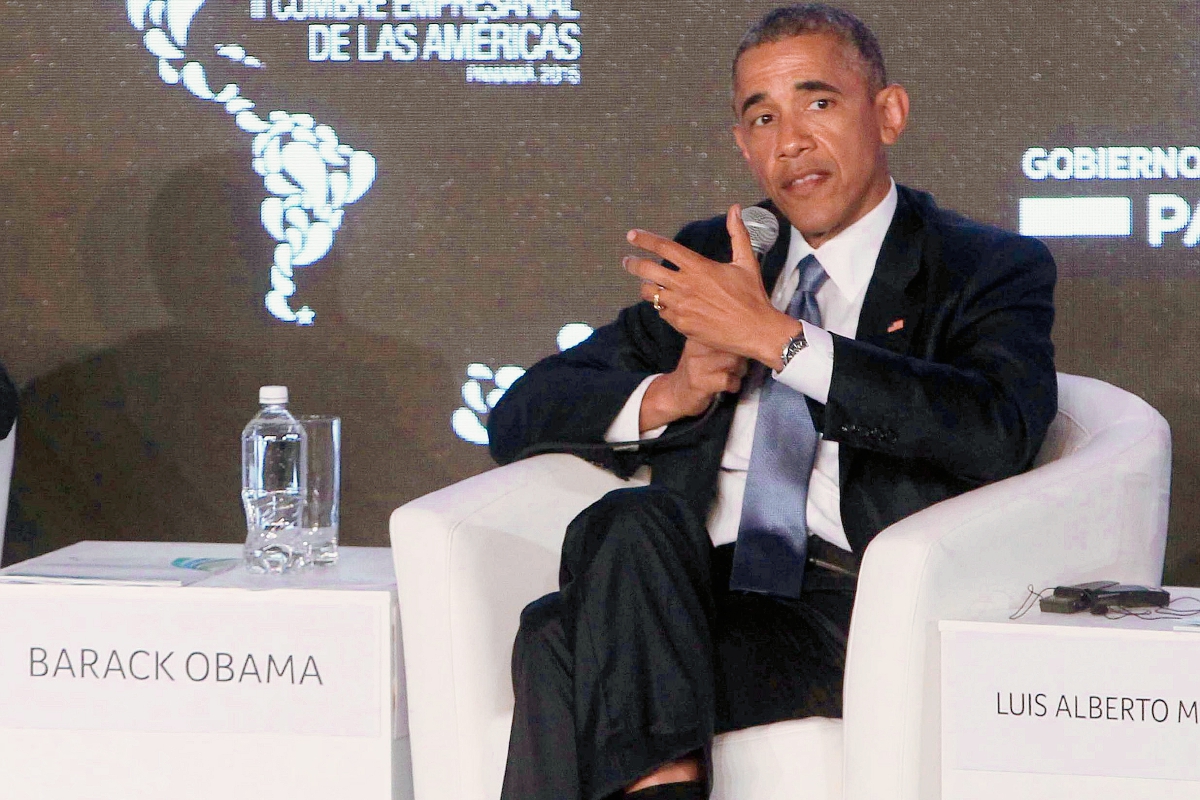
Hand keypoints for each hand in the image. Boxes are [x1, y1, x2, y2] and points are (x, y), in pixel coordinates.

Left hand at [625, 205, 799, 366]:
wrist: (755, 331)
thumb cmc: (752, 296)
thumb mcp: (746, 262)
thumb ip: (738, 234)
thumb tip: (735, 208)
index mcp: (698, 267)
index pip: (664, 247)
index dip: (645, 239)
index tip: (632, 235)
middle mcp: (685, 285)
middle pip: (648, 270)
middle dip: (633, 264)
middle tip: (627, 261)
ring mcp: (681, 306)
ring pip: (650, 294)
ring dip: (647, 287)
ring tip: (648, 285)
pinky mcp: (681, 324)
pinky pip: (662, 312)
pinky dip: (662, 306)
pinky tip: (667, 304)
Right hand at [640, 339, 747, 430]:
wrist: (675, 393)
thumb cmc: (698, 370)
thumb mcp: (705, 349)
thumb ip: (722, 340)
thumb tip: (751, 334)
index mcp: (698, 336)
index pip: (727, 329)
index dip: (741, 340)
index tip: (743, 348)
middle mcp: (696, 348)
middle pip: (734, 345)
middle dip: (742, 358)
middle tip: (737, 366)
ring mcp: (697, 366)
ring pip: (733, 361)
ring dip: (739, 371)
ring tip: (733, 375)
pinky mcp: (700, 383)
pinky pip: (728, 380)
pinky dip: (734, 385)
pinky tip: (728, 387)